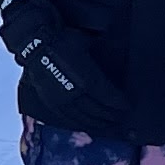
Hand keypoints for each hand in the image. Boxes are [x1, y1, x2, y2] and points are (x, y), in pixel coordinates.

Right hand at [0, 0, 127, 135]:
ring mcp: (62, 98)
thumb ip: (99, 55)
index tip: (127, 107)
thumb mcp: (87, 45)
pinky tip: (84, 125)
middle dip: (110, 115)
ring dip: (96, 122)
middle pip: (98, 109)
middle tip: (119, 118)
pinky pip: (67, 117)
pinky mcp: (51, 101)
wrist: (37, 42)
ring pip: (83, 116)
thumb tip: (114, 55)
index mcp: (88, 78)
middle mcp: (76, 92)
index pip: (108, 97)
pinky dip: (78, 123)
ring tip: (106, 125)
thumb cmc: (63, 39)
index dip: (119, 103)